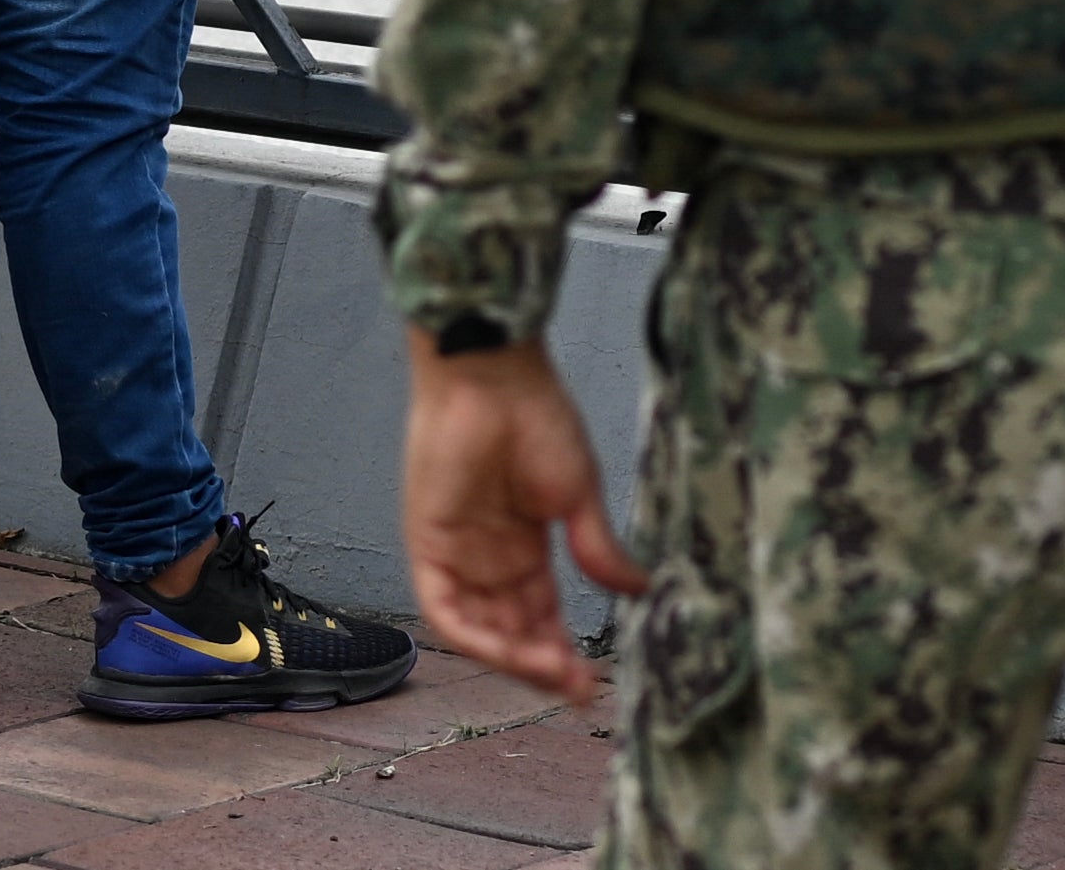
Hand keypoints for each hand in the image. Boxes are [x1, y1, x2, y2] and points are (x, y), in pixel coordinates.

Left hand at [399, 329, 641, 703]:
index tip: (592, 679)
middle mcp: (488, 556)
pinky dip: (474, 635)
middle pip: (511, 630)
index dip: (562, 650)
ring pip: (480, 628)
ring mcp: (457, 551)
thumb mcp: (578, 494)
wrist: (493, 375)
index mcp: (523, 545)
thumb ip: (598, 548)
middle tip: (577, 687)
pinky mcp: (428, 542)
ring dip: (514, 658)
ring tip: (555, 674)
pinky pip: (444, 606)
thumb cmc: (536, 418)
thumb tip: (636, 592)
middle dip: (542, 665)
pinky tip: (510, 652)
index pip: (540, 615)